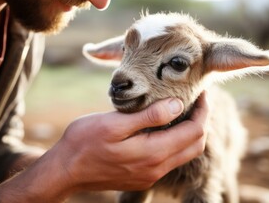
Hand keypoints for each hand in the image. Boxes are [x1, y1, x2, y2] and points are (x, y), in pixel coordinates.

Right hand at [0, 92, 208, 202]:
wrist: (65, 170)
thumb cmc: (84, 142)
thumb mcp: (115, 123)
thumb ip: (149, 116)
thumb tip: (177, 104)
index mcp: (152, 153)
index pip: (194, 131)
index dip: (203, 111)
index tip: (201, 93)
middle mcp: (156, 168)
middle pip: (195, 144)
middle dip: (200, 121)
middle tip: (195, 100)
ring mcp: (150, 175)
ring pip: (184, 153)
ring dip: (189, 132)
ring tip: (183, 111)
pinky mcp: (142, 176)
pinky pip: (170, 159)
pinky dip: (176, 141)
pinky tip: (164, 127)